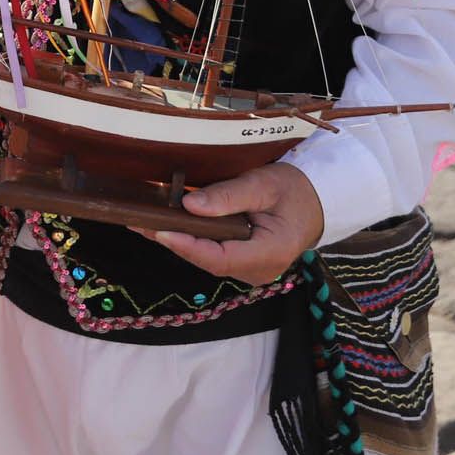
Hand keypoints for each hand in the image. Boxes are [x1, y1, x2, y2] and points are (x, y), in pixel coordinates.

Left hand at [144, 163, 324, 285]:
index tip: (159, 229)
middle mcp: (260, 270)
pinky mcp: (244, 264)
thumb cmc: (294, 189)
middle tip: (138, 221)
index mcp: (271, 253)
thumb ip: (228, 196)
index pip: (219, 257)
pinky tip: (166, 226)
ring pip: (207, 259)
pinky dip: (190, 240)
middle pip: (208, 260)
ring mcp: (252, 270)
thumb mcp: (264, 184)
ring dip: (177, 240)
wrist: (317, 200)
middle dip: (172, 241)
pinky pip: (213, 255)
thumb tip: (189, 205)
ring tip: (143, 221)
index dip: (186, 246)